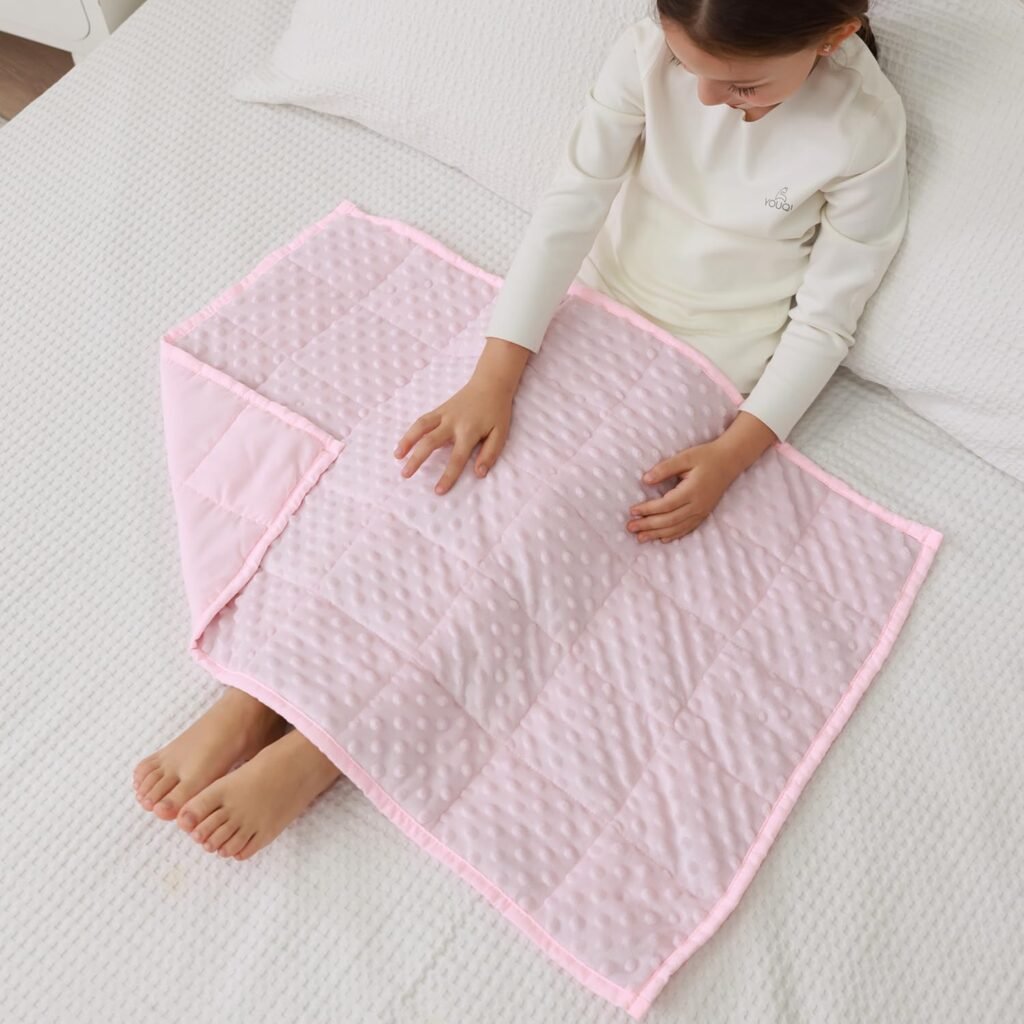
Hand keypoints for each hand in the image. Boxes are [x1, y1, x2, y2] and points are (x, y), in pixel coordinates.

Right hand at [393, 374, 514, 494]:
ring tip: (397, 457)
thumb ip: (490, 454)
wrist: (490, 384)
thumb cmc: (497, 412)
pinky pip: (422, 421)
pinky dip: (410, 432)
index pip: (457, 458)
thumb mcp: (501, 434)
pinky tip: (403, 444)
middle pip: (430, 443)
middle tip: (405, 475)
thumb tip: (478, 473)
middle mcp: (453, 423)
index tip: (438, 490)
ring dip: (407, 442)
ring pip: (420, 428)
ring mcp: (444, 415)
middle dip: (417, 459)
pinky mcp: (439, 409)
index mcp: (469, 432)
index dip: (448, 476)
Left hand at [626, 439, 739, 543]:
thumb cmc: (706, 456)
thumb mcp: (685, 457)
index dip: (648, 509)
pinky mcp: (704, 513)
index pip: (666, 505)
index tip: (632, 511)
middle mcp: (697, 505)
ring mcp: (702, 511)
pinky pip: (687, 528)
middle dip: (649, 525)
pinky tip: (662, 539)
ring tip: (640, 538)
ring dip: (657, 534)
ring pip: (677, 527)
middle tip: (630, 527)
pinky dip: (674, 535)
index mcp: (692, 491)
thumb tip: (645, 480)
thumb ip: (665, 468)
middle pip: (669, 520)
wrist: (729, 461)